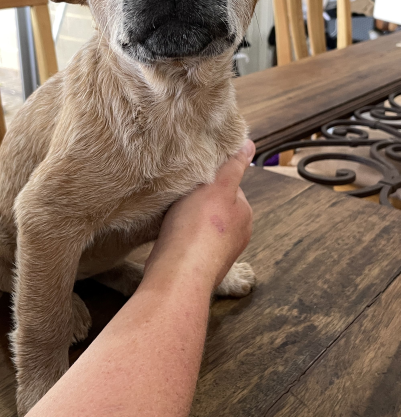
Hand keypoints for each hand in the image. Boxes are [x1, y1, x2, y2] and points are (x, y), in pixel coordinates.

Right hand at [145, 140, 254, 286]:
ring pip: (201, 224)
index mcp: (244, 214)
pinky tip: (168, 233)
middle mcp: (236, 235)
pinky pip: (190, 241)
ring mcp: (218, 252)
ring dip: (187, 218)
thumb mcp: (217, 185)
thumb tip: (248, 144)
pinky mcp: (199, 264)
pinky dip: (180, 235)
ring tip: (171, 215)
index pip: (229, 187)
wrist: (178, 271)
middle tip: (180, 195)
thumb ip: (233, 165)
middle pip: (215, 206)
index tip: (194, 178)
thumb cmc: (197, 227)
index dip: (210, 179)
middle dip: (199, 200)